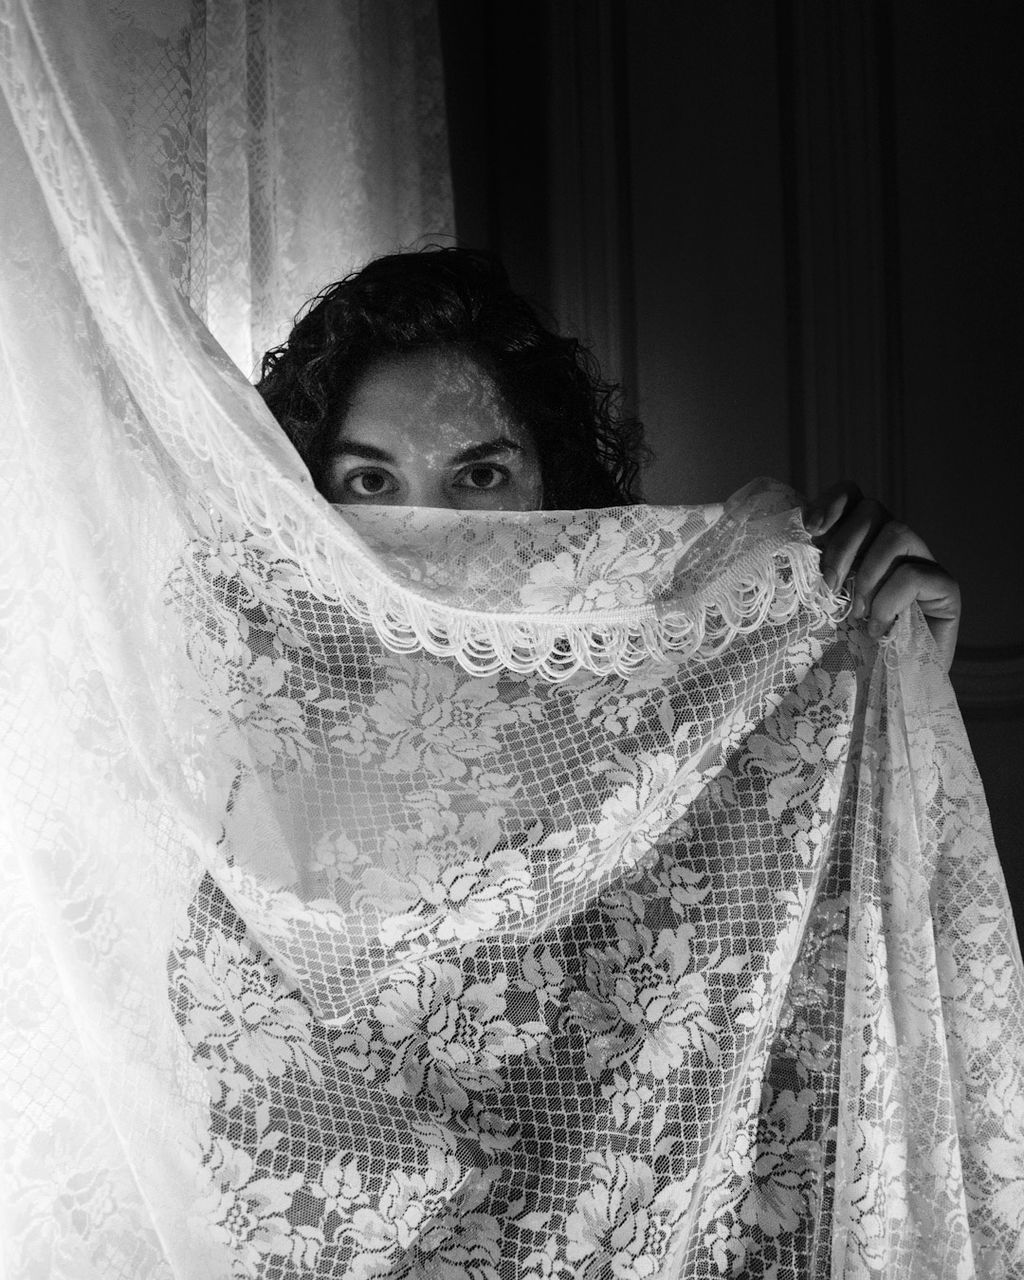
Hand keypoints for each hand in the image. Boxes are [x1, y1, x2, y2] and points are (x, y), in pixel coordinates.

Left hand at [804, 481, 960, 670]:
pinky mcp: (945, 588)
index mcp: (862, 541)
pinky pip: (915, 574)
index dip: (834, 501)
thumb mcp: (817, 604)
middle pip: (873, 509)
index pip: (853, 495)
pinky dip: (889, 602)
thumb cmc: (845, 647)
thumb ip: (810, 571)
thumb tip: (786, 541)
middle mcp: (894, 545)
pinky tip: (879, 630)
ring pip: (898, 532)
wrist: (884, 690)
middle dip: (842, 546)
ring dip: (867, 574)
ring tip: (856, 613)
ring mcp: (923, 562)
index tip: (810, 528)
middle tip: (828, 587)